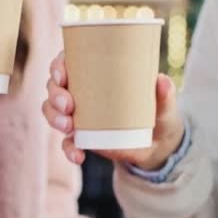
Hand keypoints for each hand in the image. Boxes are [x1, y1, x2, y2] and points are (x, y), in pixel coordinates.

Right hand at [42, 52, 184, 170]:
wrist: (155, 144)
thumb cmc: (157, 113)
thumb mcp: (163, 104)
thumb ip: (165, 93)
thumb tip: (162, 80)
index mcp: (95, 73)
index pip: (67, 62)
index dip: (57, 66)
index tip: (62, 76)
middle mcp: (80, 91)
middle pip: (54, 87)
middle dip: (55, 96)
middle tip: (68, 106)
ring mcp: (77, 115)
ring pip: (52, 112)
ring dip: (54, 119)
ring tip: (69, 128)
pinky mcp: (80, 138)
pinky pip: (66, 142)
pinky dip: (68, 149)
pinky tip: (78, 156)